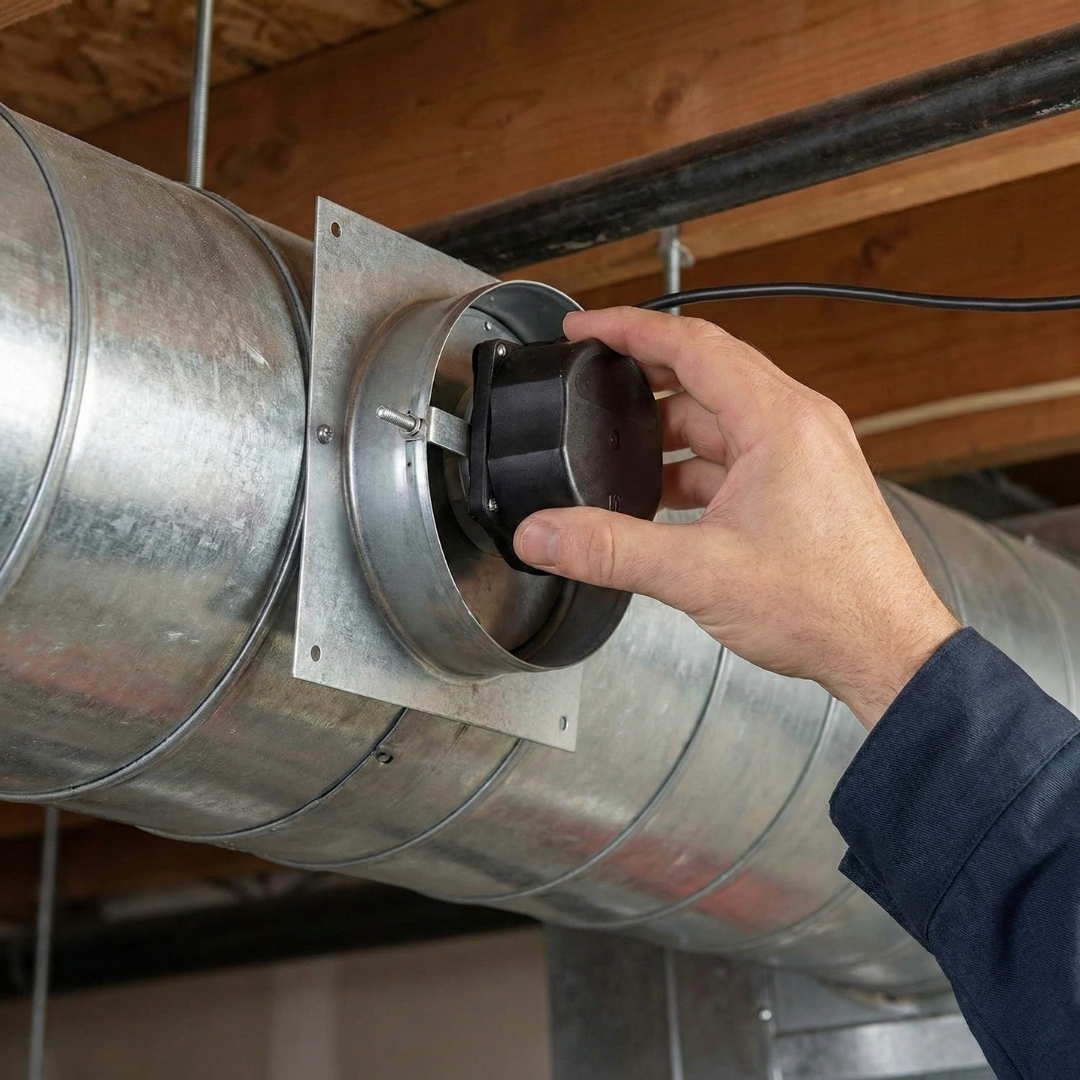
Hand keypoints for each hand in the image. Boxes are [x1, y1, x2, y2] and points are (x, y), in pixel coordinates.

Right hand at [513, 307, 959, 728]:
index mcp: (779, 421)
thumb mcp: (698, 574)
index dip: (628, 329)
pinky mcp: (803, 484)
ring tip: (615, 450)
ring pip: (720, 416)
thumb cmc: (827, 606)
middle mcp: (798, 424)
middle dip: (642, 374)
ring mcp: (804, 453)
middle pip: (705, 372)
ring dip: (668, 429)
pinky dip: (694, 465)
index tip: (584, 328)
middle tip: (590, 378)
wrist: (885, 650)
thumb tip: (544, 534)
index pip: (692, 344)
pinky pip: (736, 453)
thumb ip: (609, 550)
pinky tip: (661, 495)